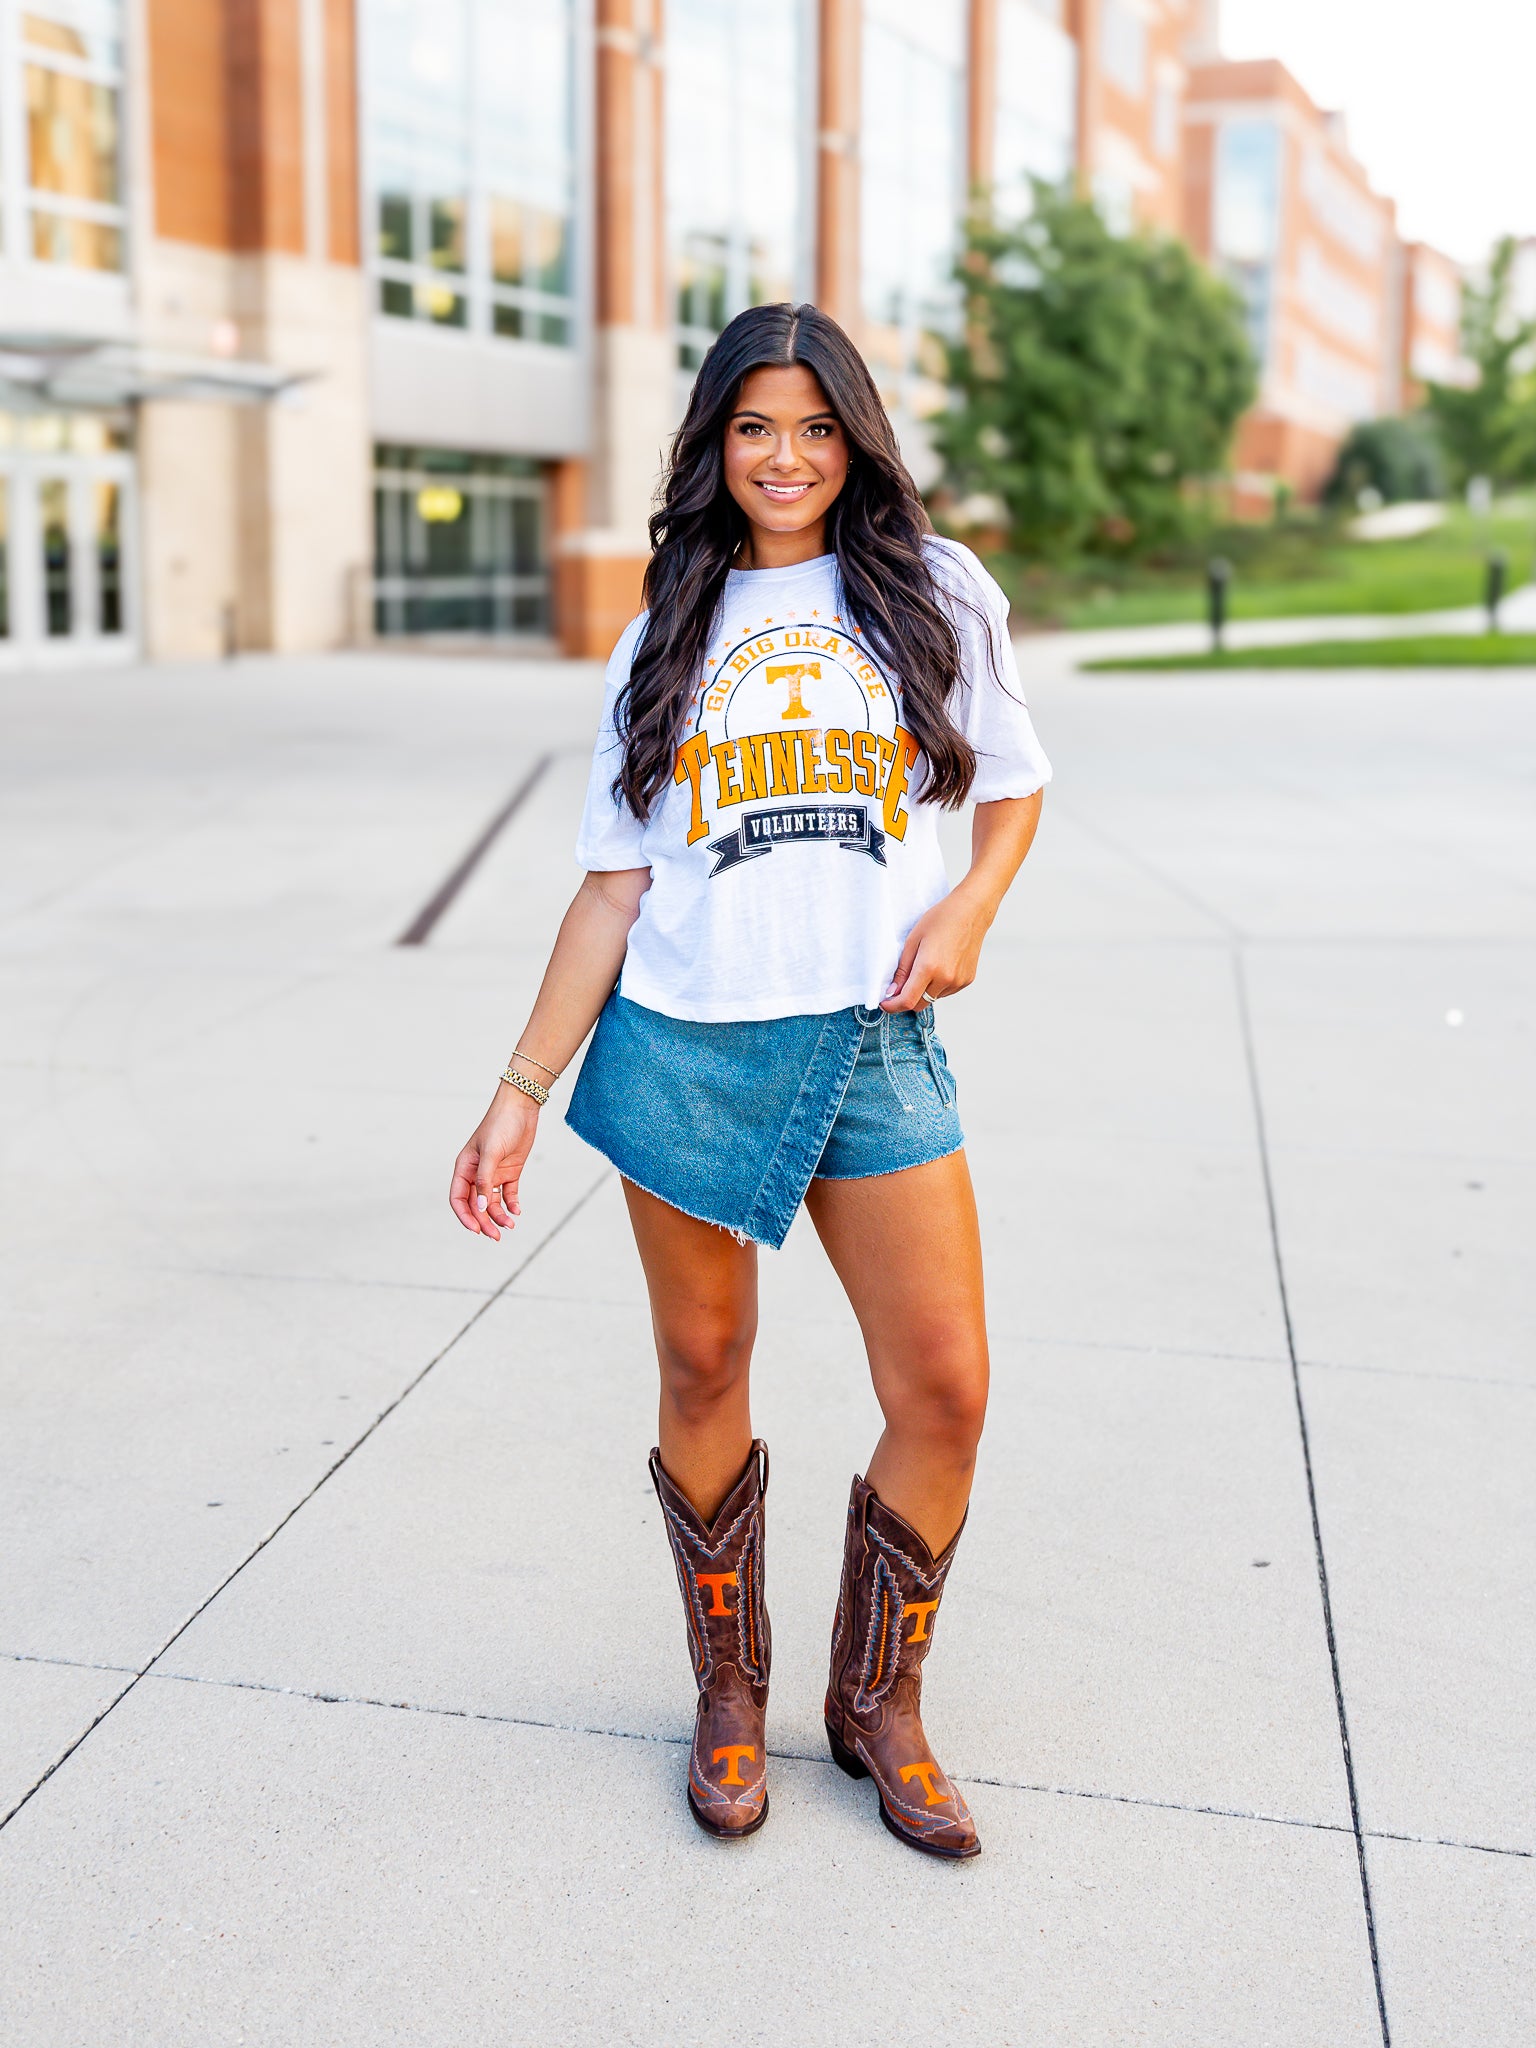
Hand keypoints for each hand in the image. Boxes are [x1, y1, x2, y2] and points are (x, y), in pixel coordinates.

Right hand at [449, 1085, 540, 1240]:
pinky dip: (511, 1205)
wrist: (522, 1107)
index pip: (458, 1199)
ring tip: (511, 1224)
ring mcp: (494, 1173)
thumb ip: (485, 1180)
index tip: (477, 1230)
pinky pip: (508, 1194)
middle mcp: (477, 1173)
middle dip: (485, 1221)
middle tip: (496, 1236)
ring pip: (492, 1203)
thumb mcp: (492, 1153)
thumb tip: (481, 1207)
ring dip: (499, 1216)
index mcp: (464, 1168)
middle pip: (476, 1205)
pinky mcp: (510, 1172)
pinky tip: (517, 1211)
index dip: (465, 1216)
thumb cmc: (501, 1124)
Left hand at [880, 886, 993, 1012]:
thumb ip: (902, 970)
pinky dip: (937, 986)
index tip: (884, 1003)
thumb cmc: (940, 919)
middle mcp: (946, 979)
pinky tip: (940, 965)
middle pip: (919, 1005)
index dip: (892, 1006)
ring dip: (923, 991)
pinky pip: (945, 992)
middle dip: (906, 1000)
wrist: (971, 911)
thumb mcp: (913, 940)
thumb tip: (892, 992)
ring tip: (926, 965)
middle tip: (899, 986)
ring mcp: (958, 982)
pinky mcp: (967, 980)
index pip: (907, 1001)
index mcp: (929, 968)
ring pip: (932, 998)